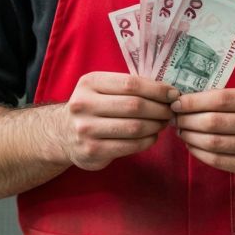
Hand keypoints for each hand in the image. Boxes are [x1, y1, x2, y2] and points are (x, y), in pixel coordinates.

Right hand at [60, 72, 177, 170]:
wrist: (62, 133)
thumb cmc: (92, 106)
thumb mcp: (101, 88)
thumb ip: (128, 87)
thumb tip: (168, 92)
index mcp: (90, 83)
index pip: (131, 84)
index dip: (157, 89)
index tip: (173, 94)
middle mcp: (84, 105)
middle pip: (134, 106)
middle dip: (160, 108)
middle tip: (171, 111)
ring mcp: (86, 130)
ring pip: (134, 127)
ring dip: (156, 125)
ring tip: (164, 123)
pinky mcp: (92, 151)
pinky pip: (129, 146)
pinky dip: (147, 141)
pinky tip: (153, 136)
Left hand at [172, 88, 234, 183]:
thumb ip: (229, 98)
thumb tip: (188, 101)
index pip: (222, 99)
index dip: (194, 102)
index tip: (177, 103)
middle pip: (215, 122)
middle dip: (188, 120)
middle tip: (175, 119)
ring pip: (215, 144)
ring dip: (191, 138)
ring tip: (181, 132)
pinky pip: (220, 161)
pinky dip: (200, 153)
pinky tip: (193, 146)